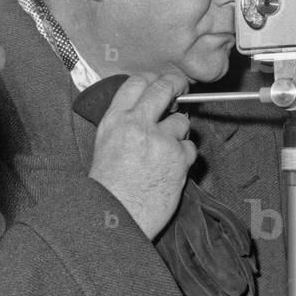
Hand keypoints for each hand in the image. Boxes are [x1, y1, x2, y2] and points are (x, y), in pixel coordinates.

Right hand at [89, 72, 196, 238]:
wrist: (116, 216)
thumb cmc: (109, 188)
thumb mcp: (105, 146)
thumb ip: (124, 124)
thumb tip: (148, 109)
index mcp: (115, 120)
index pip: (137, 82)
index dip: (153, 79)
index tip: (160, 81)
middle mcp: (137, 124)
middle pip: (164, 88)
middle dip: (176, 85)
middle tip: (181, 88)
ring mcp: (160, 140)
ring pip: (182, 122)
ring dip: (178, 133)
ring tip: (164, 152)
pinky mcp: (178, 157)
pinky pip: (190, 148)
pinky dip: (184, 157)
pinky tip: (170, 170)